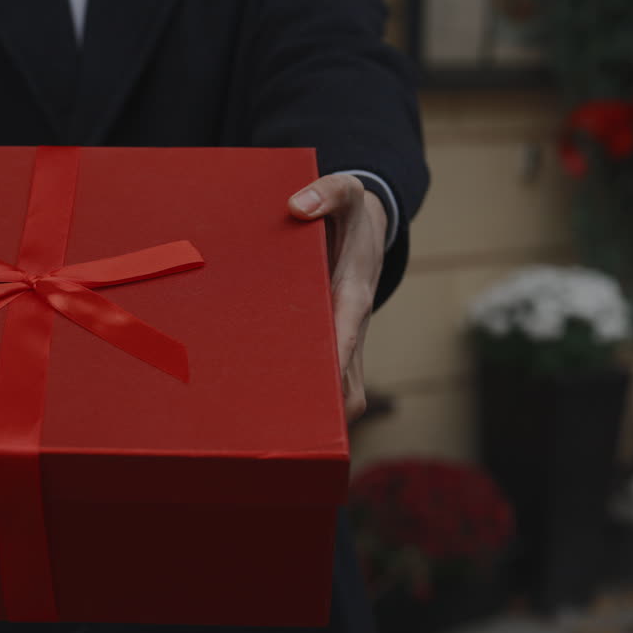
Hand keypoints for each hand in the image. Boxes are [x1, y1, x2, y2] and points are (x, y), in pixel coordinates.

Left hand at [288, 174, 387, 421]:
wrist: (367, 224)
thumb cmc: (351, 212)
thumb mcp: (347, 191)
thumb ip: (328, 192)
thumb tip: (297, 206)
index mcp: (352, 293)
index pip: (346, 335)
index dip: (333, 362)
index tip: (313, 390)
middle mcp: (350, 325)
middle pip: (347, 386)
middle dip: (322, 413)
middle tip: (282, 436)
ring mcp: (341, 339)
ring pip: (336, 392)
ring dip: (311, 416)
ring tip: (269, 441)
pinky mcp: (328, 343)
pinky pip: (320, 381)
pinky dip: (301, 399)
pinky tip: (265, 413)